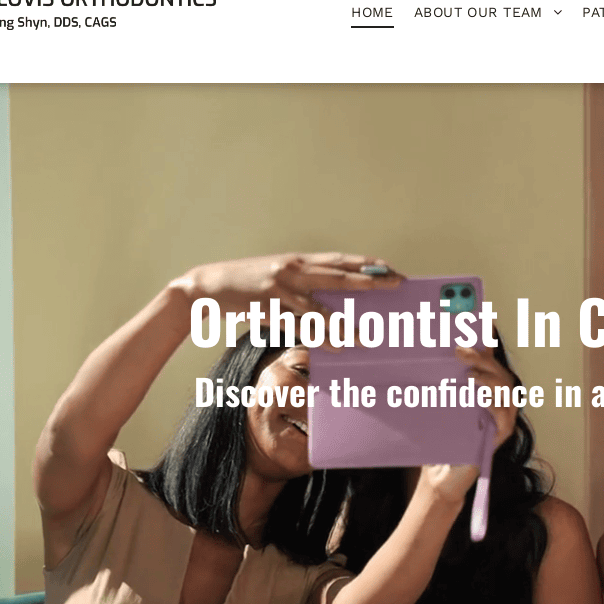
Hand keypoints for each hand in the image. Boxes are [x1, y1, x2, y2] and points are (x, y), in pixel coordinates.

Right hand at [170, 252, 402, 319]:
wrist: (208, 285)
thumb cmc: (247, 282)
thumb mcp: (278, 274)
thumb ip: (303, 281)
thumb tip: (333, 297)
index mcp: (297, 259)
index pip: (339, 259)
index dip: (365, 263)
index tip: (389, 269)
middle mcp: (292, 269)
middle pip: (338, 275)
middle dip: (369, 281)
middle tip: (396, 284)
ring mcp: (280, 288)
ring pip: (320, 305)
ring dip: (345, 321)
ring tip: (367, 333)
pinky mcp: (268, 307)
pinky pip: (299, 325)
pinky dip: (319, 335)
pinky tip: (336, 344)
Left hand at [416, 346, 520, 501]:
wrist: (439, 474)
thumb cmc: (439, 438)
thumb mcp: (438, 405)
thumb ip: (442, 381)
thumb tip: (436, 353)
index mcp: (484, 390)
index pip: (490, 360)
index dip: (486, 342)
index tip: (478, 324)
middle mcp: (497, 402)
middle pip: (499, 372)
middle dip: (482, 358)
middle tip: (460, 351)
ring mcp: (502, 419)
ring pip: (506, 390)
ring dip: (489, 379)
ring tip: (470, 376)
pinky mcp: (500, 437)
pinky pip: (504, 416)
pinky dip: (493, 404)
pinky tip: (480, 397)